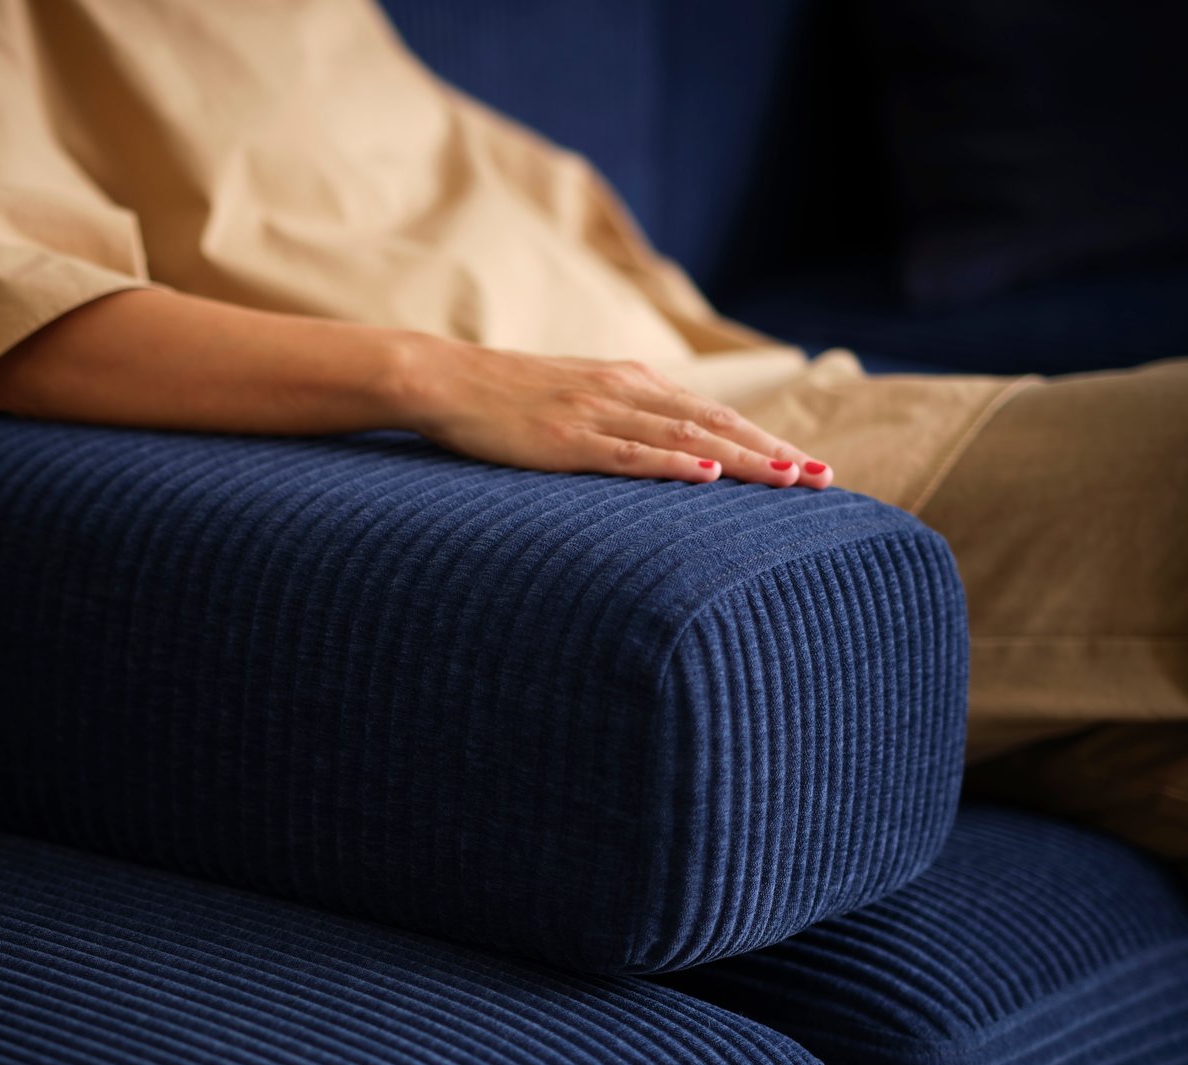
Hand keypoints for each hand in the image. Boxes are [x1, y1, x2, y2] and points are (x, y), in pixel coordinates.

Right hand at [394, 336, 832, 487]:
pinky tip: (708, 478)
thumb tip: (656, 450)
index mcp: (630, 383)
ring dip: (742, 461)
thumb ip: (618, 418)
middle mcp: (625, 392)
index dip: (763, 440)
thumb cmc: (505, 399)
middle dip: (772, 453)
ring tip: (789, 481)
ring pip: (685, 439)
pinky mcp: (566, 440)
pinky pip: (629, 454)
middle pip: (715, 424)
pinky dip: (673, 466)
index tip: (805, 467)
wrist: (445, 380)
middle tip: (823, 479)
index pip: (712, 415)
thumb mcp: (572, 400)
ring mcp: (597, 414)